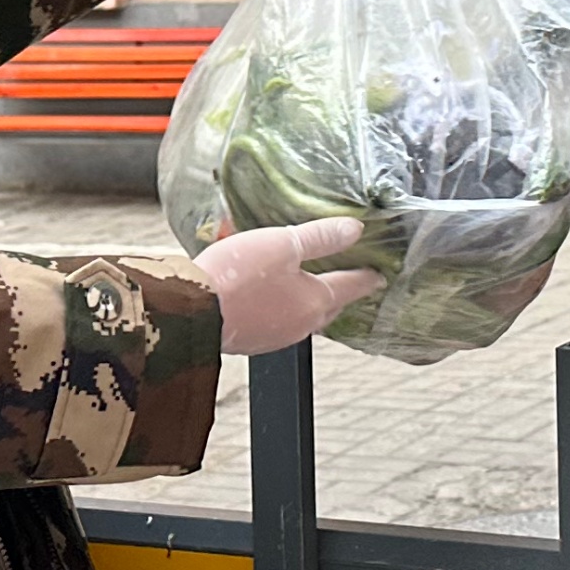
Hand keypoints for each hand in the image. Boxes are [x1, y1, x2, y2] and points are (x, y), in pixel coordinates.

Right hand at [200, 217, 382, 354]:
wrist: (190, 312)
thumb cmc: (237, 276)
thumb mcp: (283, 243)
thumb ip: (320, 237)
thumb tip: (354, 230)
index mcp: (314, 301)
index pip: (350, 286)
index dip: (366, 277)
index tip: (379, 276)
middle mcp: (300, 325)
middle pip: (329, 306)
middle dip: (340, 293)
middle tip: (348, 281)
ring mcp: (275, 336)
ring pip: (303, 317)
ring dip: (309, 303)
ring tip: (309, 287)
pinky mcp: (251, 340)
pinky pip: (277, 322)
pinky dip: (282, 309)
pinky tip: (271, 298)